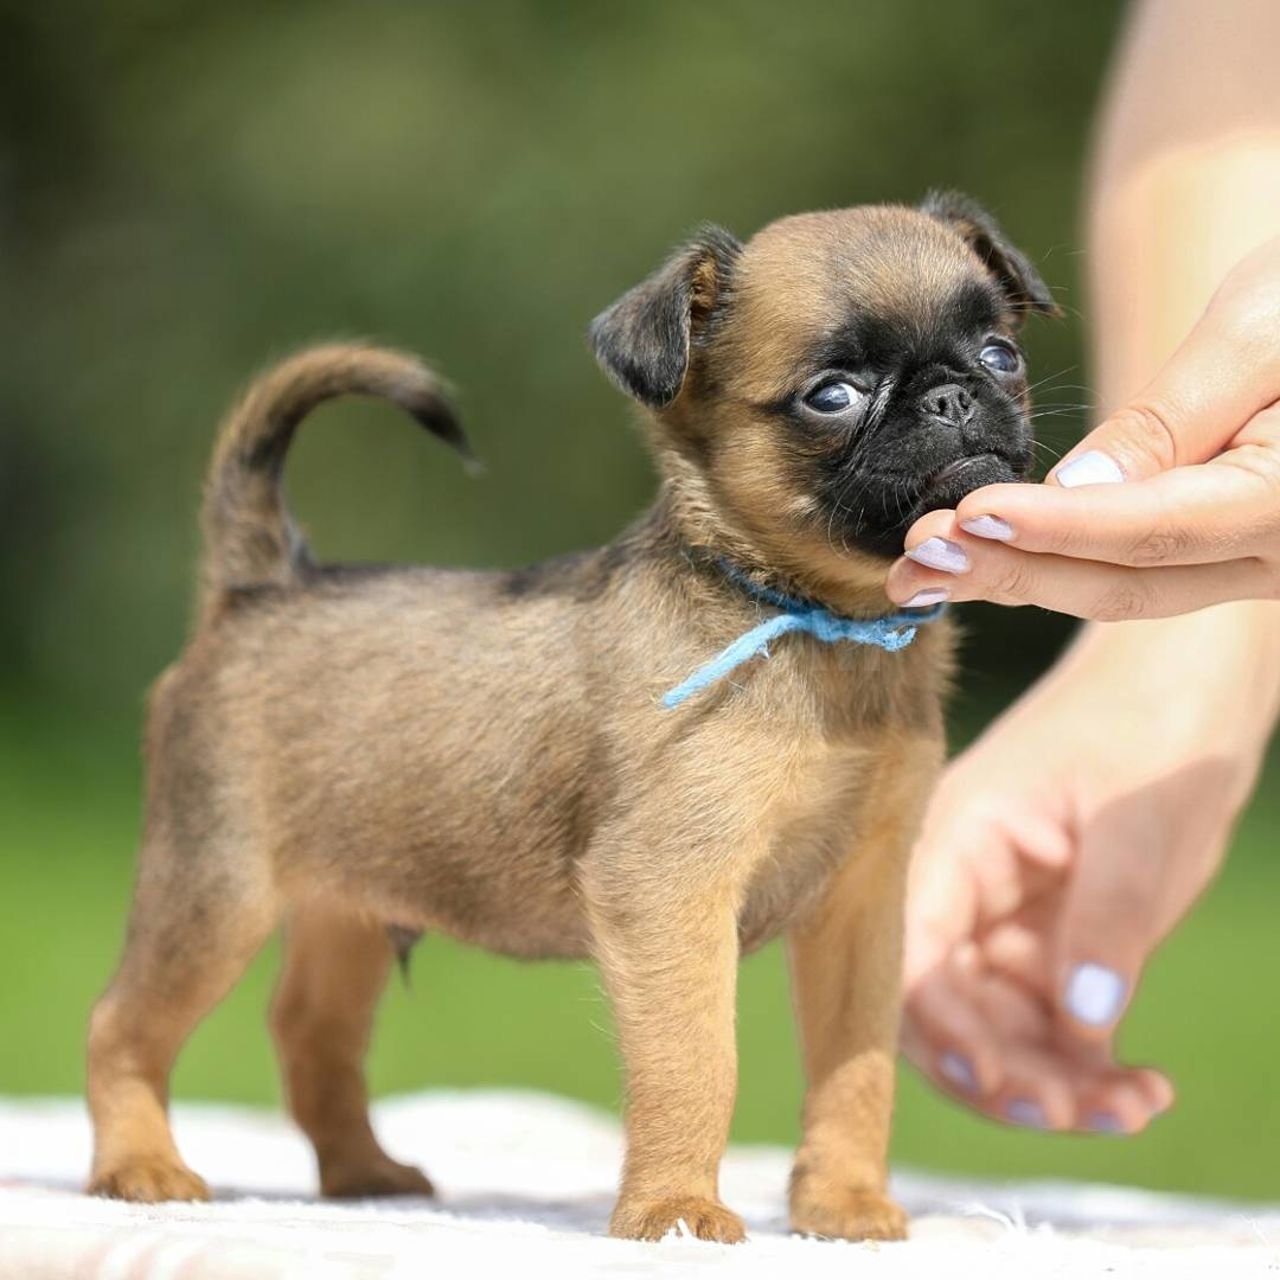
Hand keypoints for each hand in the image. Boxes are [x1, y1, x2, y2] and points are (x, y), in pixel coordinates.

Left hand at [887, 237, 1279, 618]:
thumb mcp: (1261, 328)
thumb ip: (1171, 418)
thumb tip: (1074, 489)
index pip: (1154, 530)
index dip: (1053, 529)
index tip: (967, 518)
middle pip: (1128, 582)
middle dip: (1011, 573)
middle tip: (912, 564)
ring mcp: (1258, 564)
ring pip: (1127, 589)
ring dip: (1019, 579)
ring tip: (920, 571)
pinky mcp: (1230, 552)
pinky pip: (1139, 571)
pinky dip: (1057, 564)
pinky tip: (985, 556)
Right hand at [900, 613, 1268, 1130]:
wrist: (1186, 688)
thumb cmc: (1152, 729)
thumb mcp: (1137, 823)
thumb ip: (1108, 919)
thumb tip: (1084, 1025)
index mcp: (953, 840)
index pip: (911, 948)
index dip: (938, 1025)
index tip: (998, 1080)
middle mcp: (960, 888)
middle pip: (942, 1007)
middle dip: (999, 1073)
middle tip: (1074, 1112)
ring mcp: (1001, 920)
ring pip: (995, 1029)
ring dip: (1051, 1084)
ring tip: (1130, 1109)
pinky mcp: (1046, 943)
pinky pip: (1048, 1025)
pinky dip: (1088, 1066)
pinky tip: (1143, 1087)